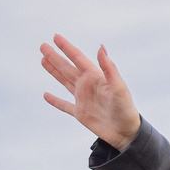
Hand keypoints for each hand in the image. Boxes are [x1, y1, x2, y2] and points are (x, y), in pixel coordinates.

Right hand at [39, 34, 141, 149]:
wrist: (126, 132)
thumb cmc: (125, 108)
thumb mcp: (119, 87)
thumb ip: (109, 68)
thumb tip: (101, 48)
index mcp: (95, 77)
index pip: (78, 58)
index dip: (66, 47)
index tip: (56, 37)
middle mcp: (87, 85)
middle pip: (67, 68)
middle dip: (55, 57)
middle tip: (43, 46)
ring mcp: (82, 99)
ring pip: (64, 81)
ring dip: (54, 71)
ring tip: (43, 60)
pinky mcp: (80, 113)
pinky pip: (64, 105)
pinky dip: (55, 101)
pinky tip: (46, 95)